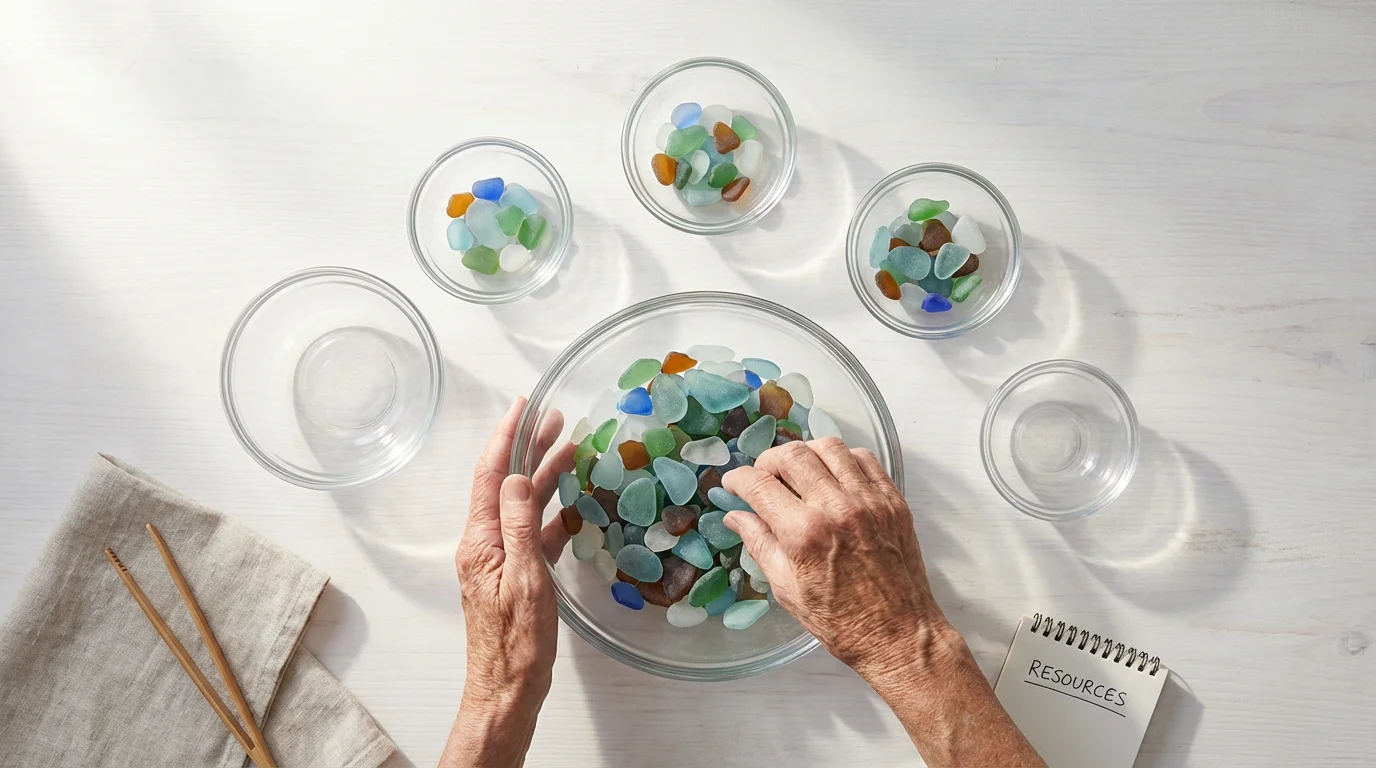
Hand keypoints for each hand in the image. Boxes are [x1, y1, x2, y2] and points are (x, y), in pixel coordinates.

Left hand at [444, 398, 571, 767]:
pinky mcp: (516, 577)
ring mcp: (499, 561)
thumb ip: (518, 525)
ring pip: (522, 506)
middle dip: (528, 448)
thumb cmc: (517, 642)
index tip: (521, 406)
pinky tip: (570, 504)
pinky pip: (533, 534)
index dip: (505, 438)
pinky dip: (551, 514)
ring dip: (543, 477)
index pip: (490, 475)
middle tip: (555, 419)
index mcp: (480, 541)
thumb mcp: (523, 579)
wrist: (509, 688)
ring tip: (569, 449)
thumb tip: (516, 478)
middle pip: (506, 484)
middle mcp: (485, 545)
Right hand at [722, 438, 1044, 766]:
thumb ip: (759, 544)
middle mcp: (837, 508)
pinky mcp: (892, 502)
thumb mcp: (787, 589)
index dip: (738, 479)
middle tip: (763, 476)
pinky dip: (842, 459)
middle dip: (768, 460)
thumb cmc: (841, 622)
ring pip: (829, 447)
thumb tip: (735, 516)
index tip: (733, 483)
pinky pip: (864, 459)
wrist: (899, 635)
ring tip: (797, 471)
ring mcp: (869, 501)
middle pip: (792, 455)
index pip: (759, 485)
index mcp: (804, 534)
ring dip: (805, 453)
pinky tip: (832, 476)